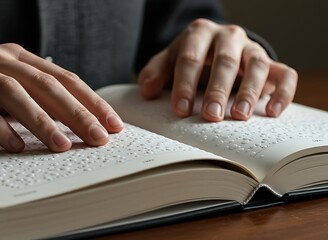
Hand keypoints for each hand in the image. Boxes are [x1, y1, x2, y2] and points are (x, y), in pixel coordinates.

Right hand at [0, 43, 122, 151]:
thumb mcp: (2, 82)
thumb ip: (31, 94)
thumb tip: (70, 116)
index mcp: (17, 57)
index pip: (63, 77)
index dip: (90, 100)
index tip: (112, 124)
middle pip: (46, 84)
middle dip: (76, 113)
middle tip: (98, 138)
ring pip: (14, 94)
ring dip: (41, 121)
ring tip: (61, 145)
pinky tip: (13, 145)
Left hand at [138, 18, 297, 120]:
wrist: (214, 48)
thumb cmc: (189, 57)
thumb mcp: (167, 61)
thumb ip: (154, 73)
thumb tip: (147, 92)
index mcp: (200, 33)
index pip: (190, 58)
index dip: (184, 84)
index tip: (180, 110)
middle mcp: (229, 36)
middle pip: (225, 62)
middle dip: (217, 90)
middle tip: (211, 115)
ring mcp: (252, 49)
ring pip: (256, 66)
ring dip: (250, 92)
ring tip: (240, 116)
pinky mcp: (272, 62)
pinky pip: (285, 74)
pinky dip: (283, 92)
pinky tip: (273, 112)